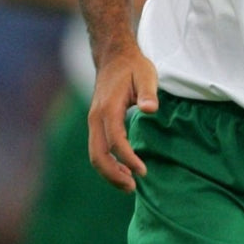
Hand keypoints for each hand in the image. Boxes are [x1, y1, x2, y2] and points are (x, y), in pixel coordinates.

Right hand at [87, 45, 158, 191]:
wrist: (114, 56)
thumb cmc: (133, 66)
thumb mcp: (146, 74)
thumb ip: (148, 93)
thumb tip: (150, 109)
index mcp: (108, 108)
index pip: (116, 141)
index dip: (128, 159)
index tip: (143, 171)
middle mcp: (96, 117)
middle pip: (98, 155)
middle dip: (113, 174)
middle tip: (133, 187)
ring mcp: (93, 121)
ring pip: (95, 155)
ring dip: (109, 172)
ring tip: (129, 184)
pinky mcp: (96, 123)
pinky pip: (97, 149)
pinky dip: (107, 163)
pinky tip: (123, 169)